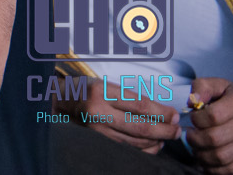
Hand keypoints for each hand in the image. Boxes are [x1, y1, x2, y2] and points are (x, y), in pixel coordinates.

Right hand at [54, 75, 177, 153]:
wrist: (55, 103)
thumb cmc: (82, 90)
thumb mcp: (102, 84)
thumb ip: (127, 96)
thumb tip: (160, 110)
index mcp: (100, 91)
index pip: (139, 104)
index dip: (162, 112)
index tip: (175, 115)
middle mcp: (97, 111)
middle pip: (141, 126)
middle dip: (165, 130)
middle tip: (177, 130)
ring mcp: (96, 129)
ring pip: (136, 141)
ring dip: (157, 141)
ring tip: (167, 136)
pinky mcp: (97, 141)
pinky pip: (128, 149)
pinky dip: (145, 149)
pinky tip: (153, 144)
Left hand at [189, 76, 232, 173]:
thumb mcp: (221, 86)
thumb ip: (202, 87)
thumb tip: (192, 102)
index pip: (212, 116)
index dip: (196, 119)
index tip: (194, 118)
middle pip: (214, 138)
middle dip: (195, 139)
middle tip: (190, 135)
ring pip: (221, 157)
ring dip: (201, 155)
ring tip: (196, 147)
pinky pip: (231, 169)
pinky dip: (214, 168)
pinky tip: (207, 160)